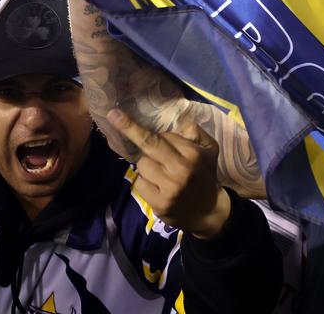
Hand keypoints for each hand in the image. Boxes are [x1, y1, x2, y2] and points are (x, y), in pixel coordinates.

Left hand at [107, 108, 231, 238]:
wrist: (208, 211)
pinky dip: (144, 183)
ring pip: (142, 165)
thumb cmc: (205, 174)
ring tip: (160, 172)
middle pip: (149, 144)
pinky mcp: (159, 203)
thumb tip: (179, 120)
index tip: (122, 114)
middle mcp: (181, 169)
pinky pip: (139, 184)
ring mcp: (169, 187)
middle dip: (130, 129)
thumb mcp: (210, 150)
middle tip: (113, 115)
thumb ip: (196, 133)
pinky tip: (156, 186)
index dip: (152, 132)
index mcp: (193, 154)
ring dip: (147, 166)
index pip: (164, 136)